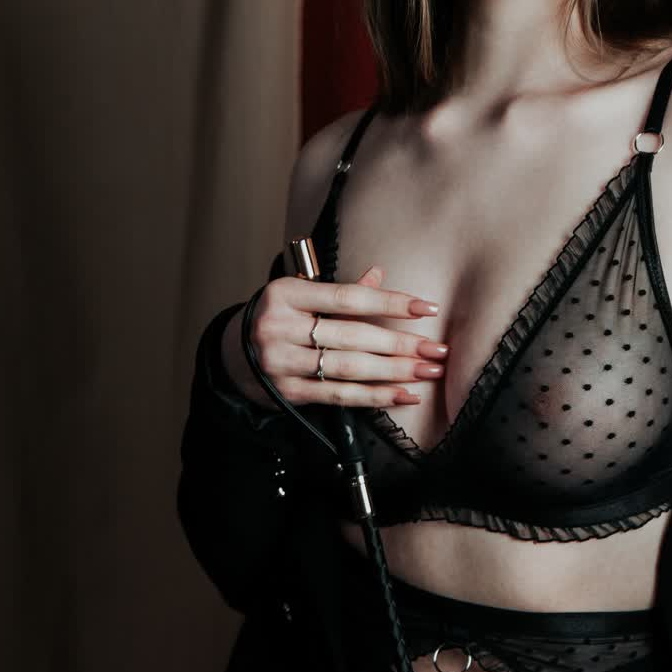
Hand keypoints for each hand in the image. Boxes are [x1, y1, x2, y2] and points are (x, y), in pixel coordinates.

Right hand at [236, 262, 448, 409]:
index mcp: (285, 293)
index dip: (390, 303)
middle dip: (402, 345)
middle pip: (353, 336)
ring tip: (428, 371)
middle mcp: (278, 327)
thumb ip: (341, 292)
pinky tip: (403, 394)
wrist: (235, 355)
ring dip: (395, 372)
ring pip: (349, 368)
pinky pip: (339, 395)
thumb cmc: (279, 319)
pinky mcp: (287, 393)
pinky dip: (375, 396)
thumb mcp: (301, 296)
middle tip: (436, 350)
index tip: (426, 309)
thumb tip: (380, 275)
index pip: (348, 297)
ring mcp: (280, 362)